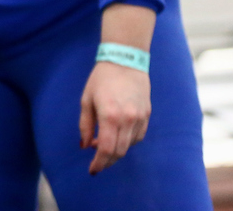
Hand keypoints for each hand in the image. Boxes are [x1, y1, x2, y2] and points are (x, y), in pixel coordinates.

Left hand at [79, 60, 150, 174]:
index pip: (106, 149)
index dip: (99, 163)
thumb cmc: (101, 79)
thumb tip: (85, 146)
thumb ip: (85, 125)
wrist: (125, 61)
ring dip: (116, 151)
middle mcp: (127, 119)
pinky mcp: (147, 115)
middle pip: (119, 152)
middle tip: (96, 163)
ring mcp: (140, 118)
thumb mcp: (86, 100)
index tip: (92, 170)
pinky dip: (127, 142)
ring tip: (102, 145)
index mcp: (110, 115)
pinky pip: (137, 137)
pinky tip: (116, 137)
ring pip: (129, 146)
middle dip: (107, 161)